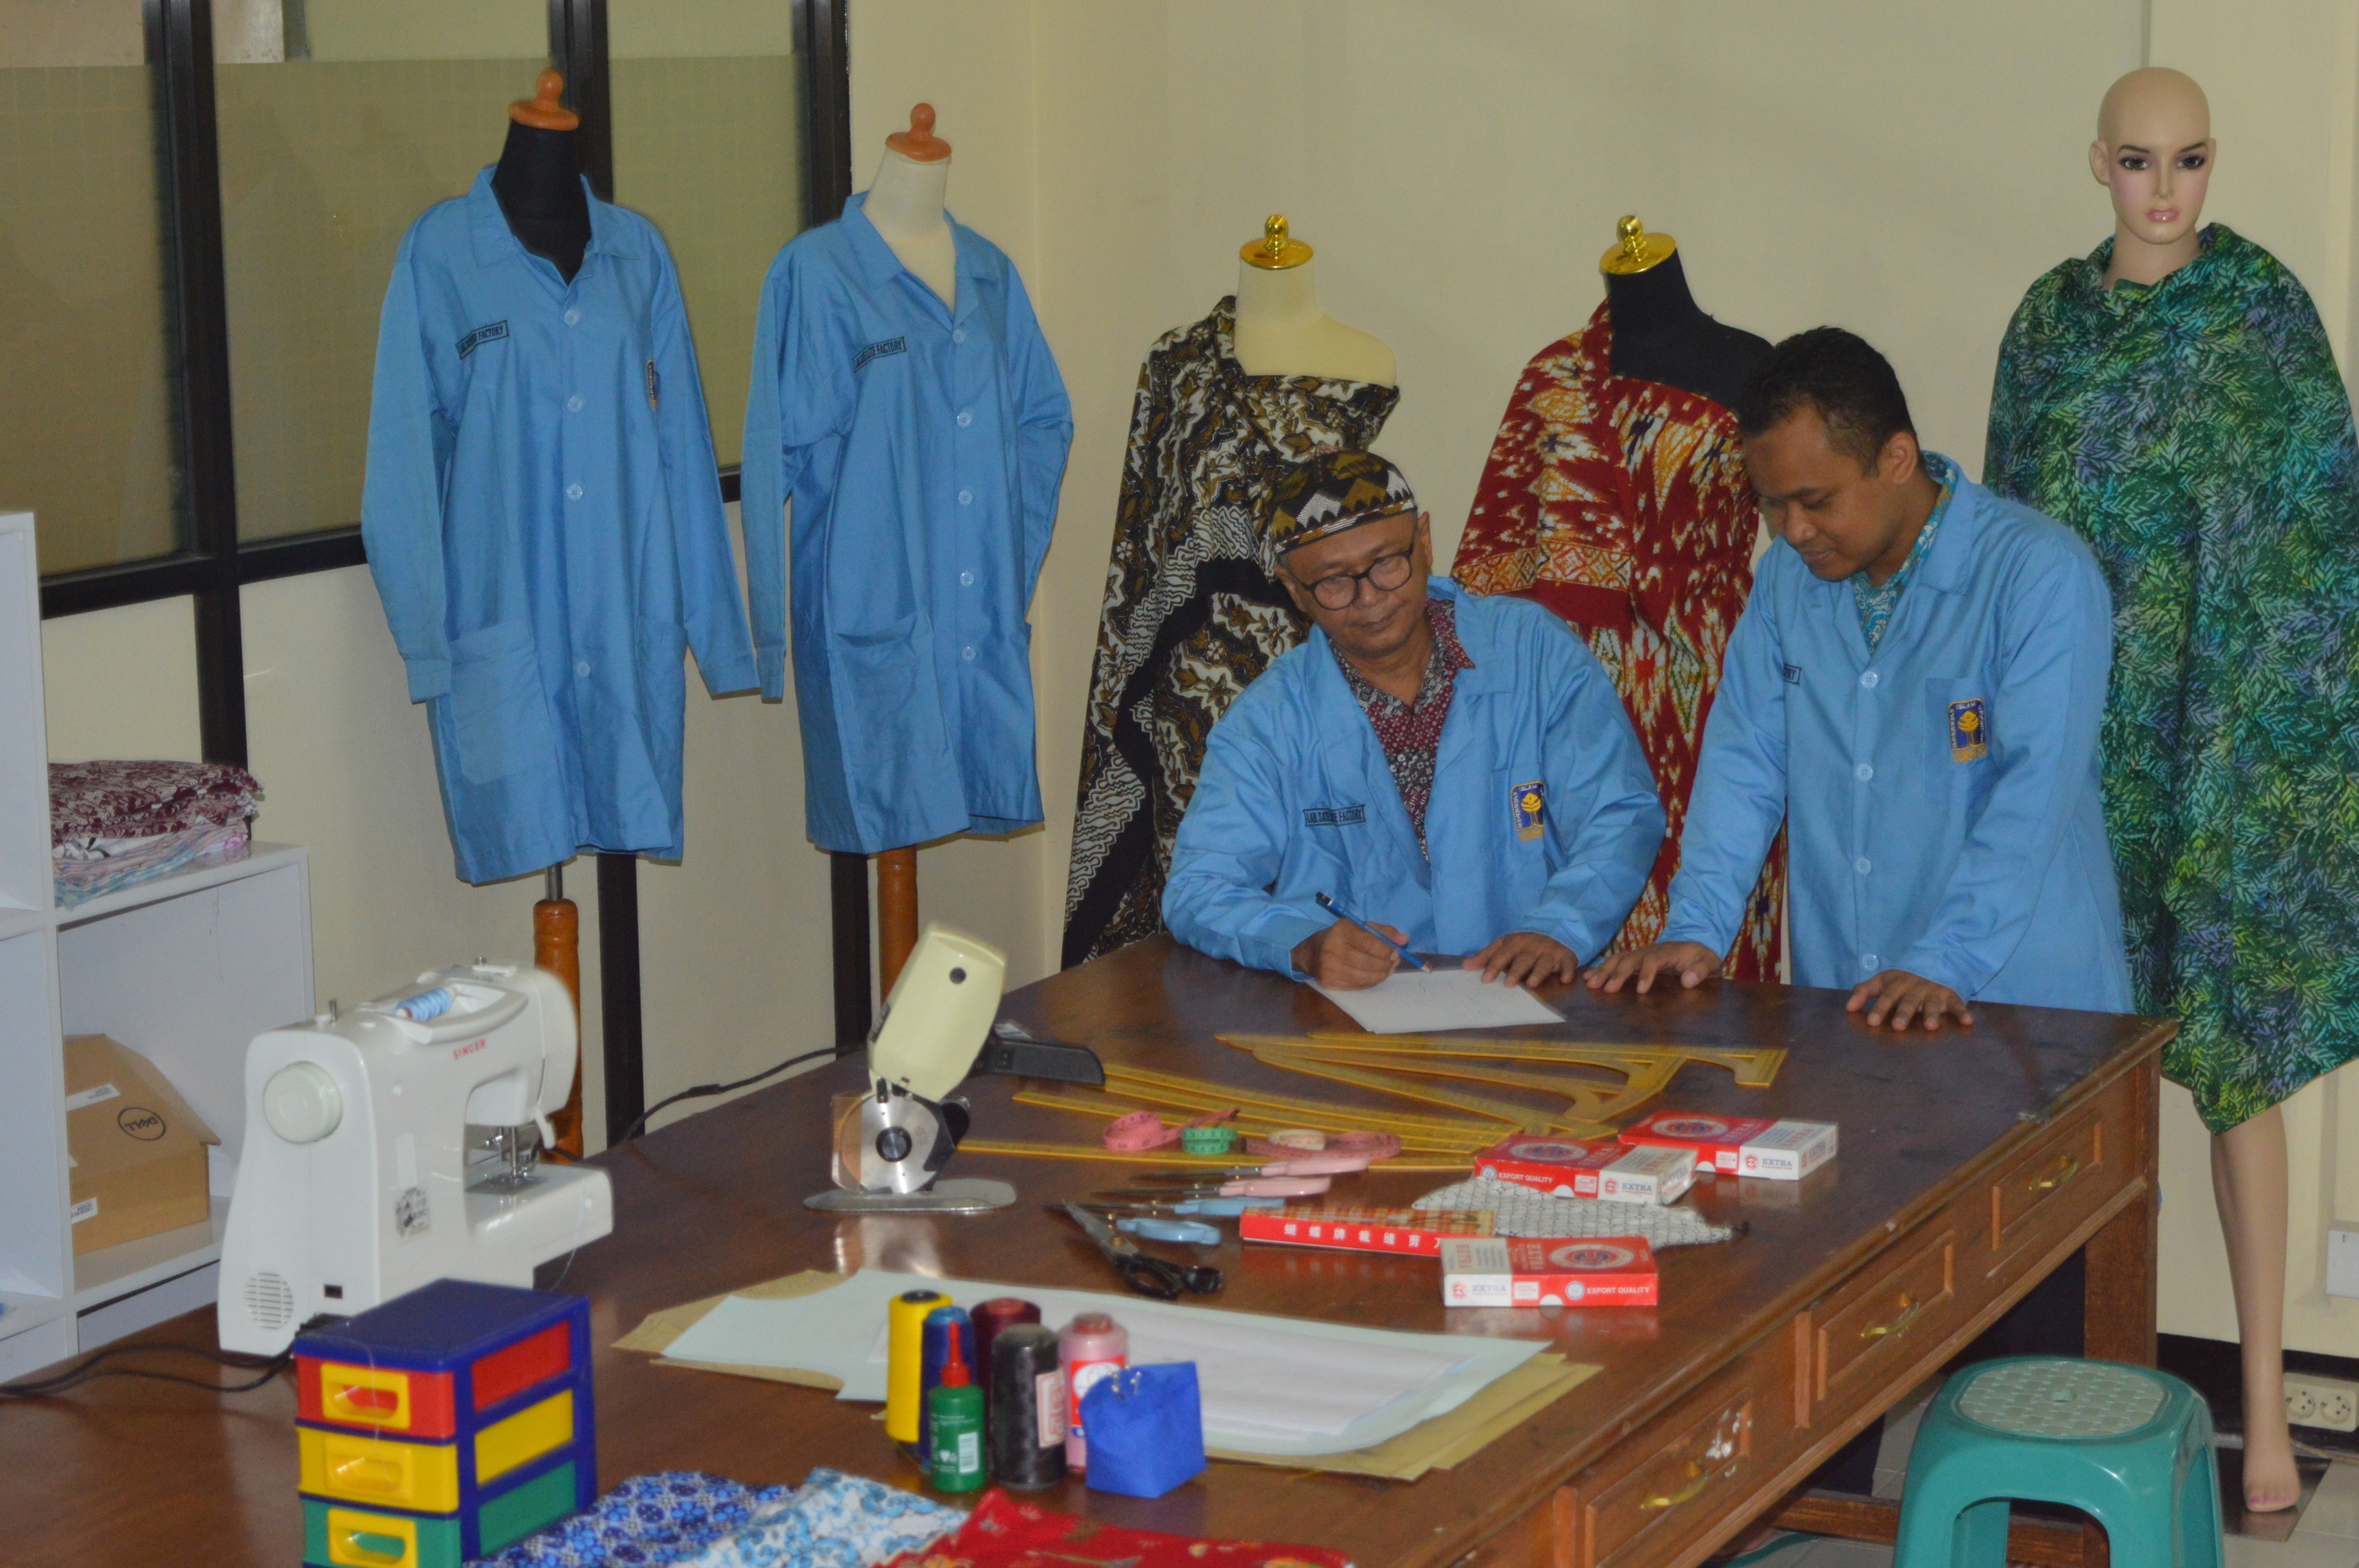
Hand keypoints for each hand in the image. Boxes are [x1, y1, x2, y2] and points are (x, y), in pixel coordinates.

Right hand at [1292, 919, 1406, 989]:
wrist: (1313, 953)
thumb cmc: (1343, 937)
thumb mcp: (1361, 927)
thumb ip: (1384, 931)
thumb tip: (1404, 940)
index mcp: (1341, 931)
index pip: (1367, 942)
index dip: (1385, 949)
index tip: (1395, 952)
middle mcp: (1331, 950)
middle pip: (1366, 962)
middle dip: (1386, 964)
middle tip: (1394, 961)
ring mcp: (1329, 969)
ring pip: (1364, 977)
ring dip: (1381, 975)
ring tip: (1388, 969)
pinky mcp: (1330, 984)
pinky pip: (1358, 986)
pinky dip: (1371, 981)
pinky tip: (1375, 975)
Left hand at [1464, 932, 1577, 987]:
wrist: (1554, 928)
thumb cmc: (1524, 945)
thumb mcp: (1504, 945)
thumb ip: (1486, 956)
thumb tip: (1465, 966)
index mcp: (1516, 942)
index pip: (1502, 954)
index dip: (1493, 966)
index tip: (1485, 980)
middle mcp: (1533, 946)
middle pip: (1523, 959)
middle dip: (1516, 971)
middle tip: (1508, 984)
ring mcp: (1550, 951)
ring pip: (1544, 962)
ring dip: (1539, 972)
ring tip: (1532, 984)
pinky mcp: (1566, 956)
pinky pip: (1569, 964)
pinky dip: (1568, 971)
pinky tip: (1566, 979)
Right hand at [1584, 941, 1722, 994]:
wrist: (1697, 945)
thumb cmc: (1702, 958)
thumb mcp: (1709, 962)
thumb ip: (1700, 970)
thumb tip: (1687, 980)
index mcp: (1668, 952)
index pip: (1654, 960)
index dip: (1646, 974)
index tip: (1641, 991)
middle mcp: (1650, 951)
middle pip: (1630, 959)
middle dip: (1617, 974)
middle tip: (1605, 989)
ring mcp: (1640, 954)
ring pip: (1618, 959)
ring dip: (1604, 971)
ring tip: (1590, 984)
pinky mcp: (1635, 959)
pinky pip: (1615, 962)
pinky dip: (1601, 969)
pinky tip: (1587, 978)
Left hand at [1848, 970, 1973, 1030]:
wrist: (1935, 961)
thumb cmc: (1903, 979)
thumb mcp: (1884, 980)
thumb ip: (1865, 991)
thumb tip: (1848, 1007)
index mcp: (1897, 982)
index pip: (1886, 994)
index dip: (1879, 1007)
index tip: (1871, 1021)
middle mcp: (1915, 987)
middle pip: (1908, 1000)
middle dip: (1903, 1013)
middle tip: (1897, 1026)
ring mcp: (1934, 991)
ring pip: (1932, 1003)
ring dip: (1932, 1014)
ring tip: (1930, 1026)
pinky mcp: (1951, 995)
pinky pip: (1958, 1004)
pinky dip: (1963, 1012)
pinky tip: (1968, 1022)